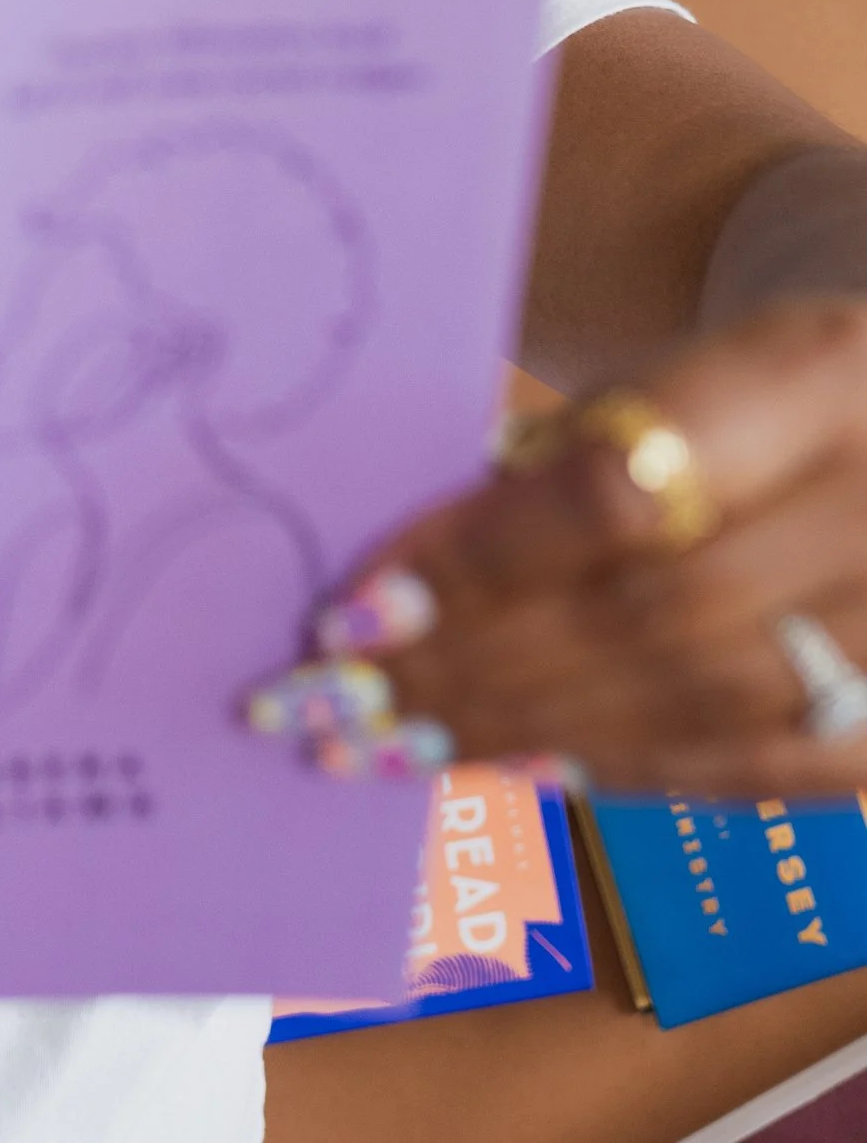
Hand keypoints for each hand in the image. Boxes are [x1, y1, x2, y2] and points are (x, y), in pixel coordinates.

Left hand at [250, 301, 866, 796]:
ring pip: (697, 708)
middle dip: (470, 667)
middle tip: (335, 706)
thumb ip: (558, 459)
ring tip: (391, 745)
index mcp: (810, 380)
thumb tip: (407, 569)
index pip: (612, 491)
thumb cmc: (758, 404)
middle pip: (648, 617)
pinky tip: (514, 767)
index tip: (349, 611)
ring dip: (524, 732)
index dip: (473, 560)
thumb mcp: (672, 378)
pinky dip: (621, 769)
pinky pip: (754, 769)